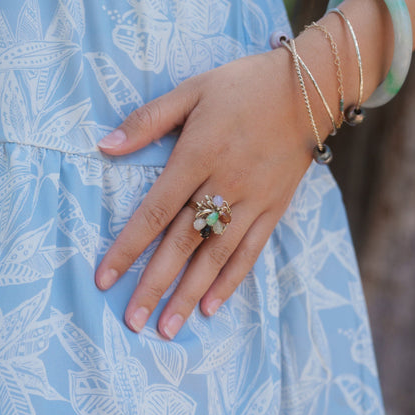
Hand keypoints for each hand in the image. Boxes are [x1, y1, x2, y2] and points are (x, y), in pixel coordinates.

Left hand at [94, 46, 318, 339]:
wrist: (311, 87)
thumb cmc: (244, 85)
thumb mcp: (192, 90)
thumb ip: (148, 121)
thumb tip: (104, 146)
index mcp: (197, 156)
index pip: (154, 212)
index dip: (128, 247)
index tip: (104, 278)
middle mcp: (224, 185)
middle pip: (182, 244)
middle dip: (154, 285)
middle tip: (132, 321)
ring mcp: (252, 201)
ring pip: (216, 257)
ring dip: (189, 295)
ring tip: (167, 328)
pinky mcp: (274, 209)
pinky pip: (250, 252)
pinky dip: (230, 281)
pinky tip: (211, 307)